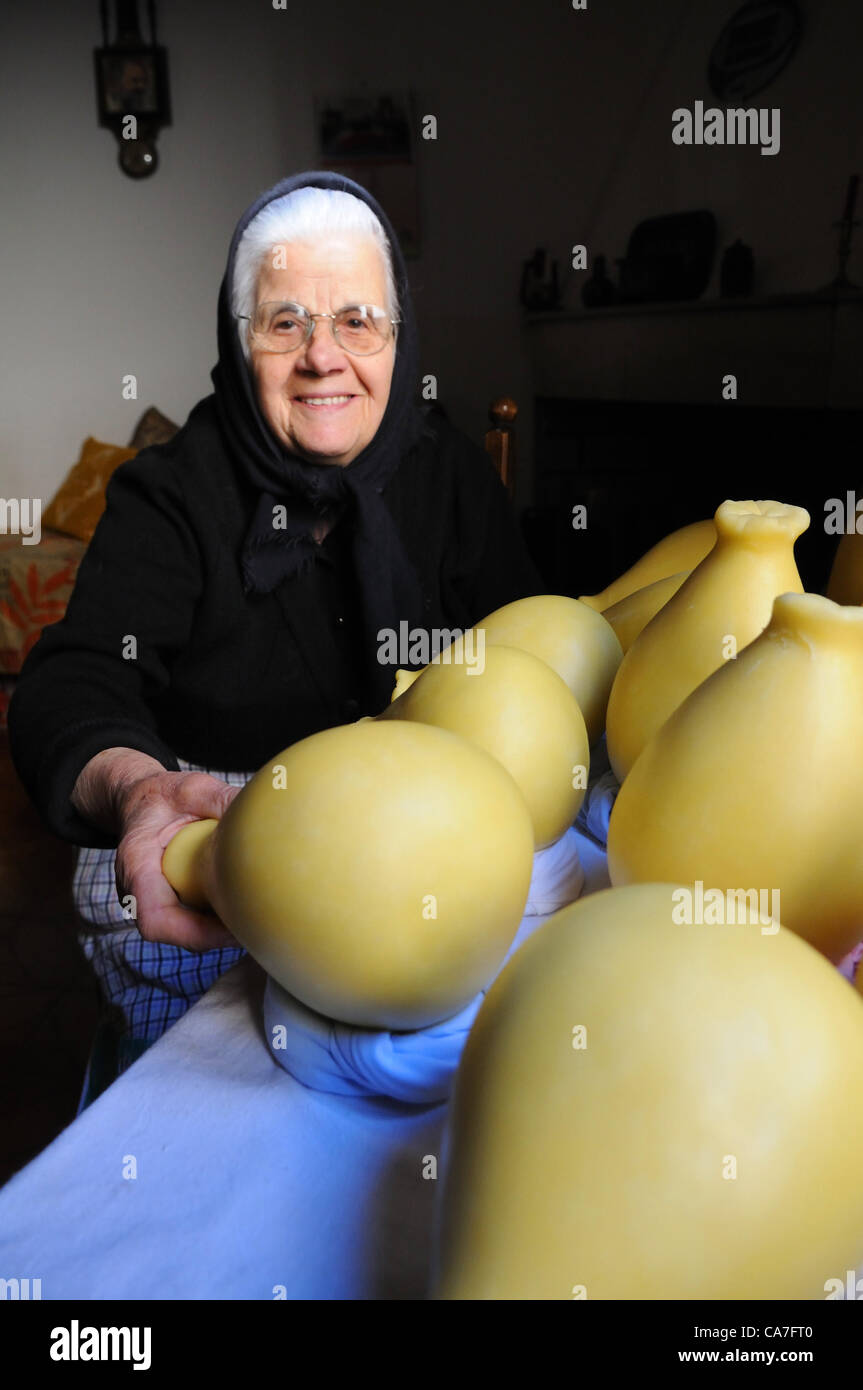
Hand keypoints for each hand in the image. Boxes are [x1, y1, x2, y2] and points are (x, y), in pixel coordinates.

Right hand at [115, 768, 243, 950]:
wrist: (137, 799)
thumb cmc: (162, 795)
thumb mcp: (191, 787)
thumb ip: (222, 799)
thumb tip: (264, 813)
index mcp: (137, 863)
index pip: (156, 918)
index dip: (195, 933)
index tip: (234, 927)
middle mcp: (136, 890)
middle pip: (174, 932)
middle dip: (216, 936)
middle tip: (260, 923)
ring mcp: (148, 900)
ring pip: (183, 932)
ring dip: (218, 931)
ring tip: (257, 916)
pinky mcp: (165, 901)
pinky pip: (188, 922)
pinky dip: (214, 920)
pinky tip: (242, 905)